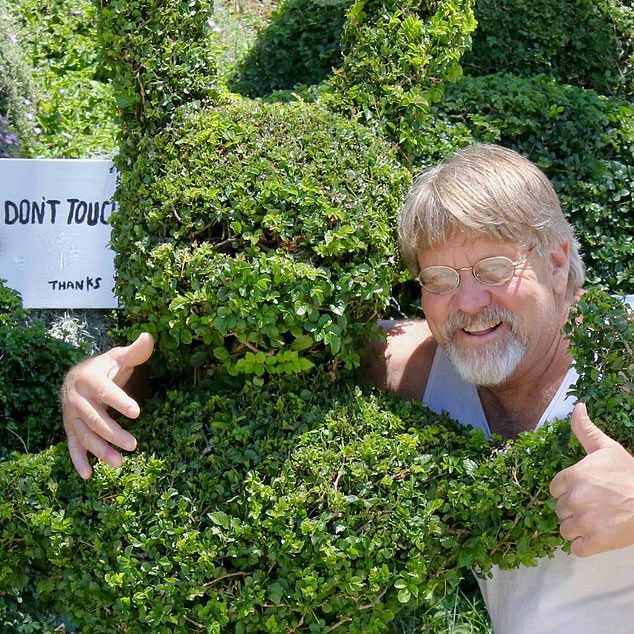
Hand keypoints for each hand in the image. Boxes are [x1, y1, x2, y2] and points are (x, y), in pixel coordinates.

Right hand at [62, 332, 153, 479]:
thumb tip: (148, 336)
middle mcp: (77, 398)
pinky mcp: (70, 427)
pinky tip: (88, 475)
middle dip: (113, 434)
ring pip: (84, 436)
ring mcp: (71, 415)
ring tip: (119, 463)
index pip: (106, 391)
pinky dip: (78, 460)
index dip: (120, 401)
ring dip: (100, 451)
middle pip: (95, 419)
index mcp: (89, 379)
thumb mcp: (118, 357)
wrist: (76, 376)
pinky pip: (72, 445)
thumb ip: (135, 351)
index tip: (138, 412)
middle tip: (134, 445)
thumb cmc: (104, 367)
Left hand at [549, 402, 633, 555]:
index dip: (567, 490)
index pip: (554, 488)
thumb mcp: (607, 448)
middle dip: (573, 509)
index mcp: (574, 476)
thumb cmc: (630, 474)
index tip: (583, 490)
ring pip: (565, 529)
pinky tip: (595, 537)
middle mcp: (575, 499)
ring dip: (576, 528)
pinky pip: (576, 549)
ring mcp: (584, 522)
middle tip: (593, 506)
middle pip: (559, 509)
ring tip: (595, 521)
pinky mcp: (595, 543)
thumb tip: (577, 406)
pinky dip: (583, 546)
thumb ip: (586, 430)